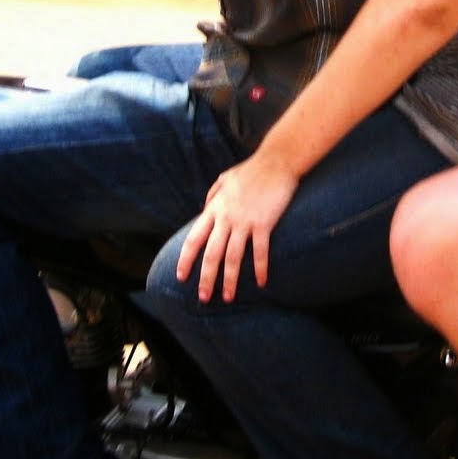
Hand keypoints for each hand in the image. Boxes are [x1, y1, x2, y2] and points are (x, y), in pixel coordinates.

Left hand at [176, 154, 298, 301]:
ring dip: (230, 280)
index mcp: (215, 208)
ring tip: (228, 297)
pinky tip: (261, 283)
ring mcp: (245, 221)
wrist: (277, 161)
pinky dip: (260, 269)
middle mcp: (226, 217)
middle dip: (206, 278)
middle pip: (211, 254)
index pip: (194, 238)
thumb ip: (213, 194)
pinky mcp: (264, 223)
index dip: (186, 259)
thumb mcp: (225, 178)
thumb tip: (205, 206)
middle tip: (203, 297)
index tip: (180, 276)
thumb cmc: (252, 170)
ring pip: (233, 257)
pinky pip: (260, 251)